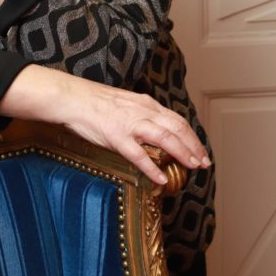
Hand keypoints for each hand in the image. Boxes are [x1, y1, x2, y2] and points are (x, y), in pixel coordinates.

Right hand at [58, 79, 210, 183]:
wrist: (71, 97)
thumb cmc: (93, 101)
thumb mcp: (124, 103)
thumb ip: (140, 114)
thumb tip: (152, 129)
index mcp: (145, 104)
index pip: (177, 119)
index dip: (192, 136)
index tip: (200, 150)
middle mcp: (142, 111)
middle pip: (177, 128)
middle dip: (194, 146)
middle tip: (204, 163)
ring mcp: (130, 124)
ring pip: (165, 138)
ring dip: (182, 153)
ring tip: (192, 167)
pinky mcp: (116, 136)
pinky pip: (138, 154)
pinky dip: (152, 168)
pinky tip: (160, 178)